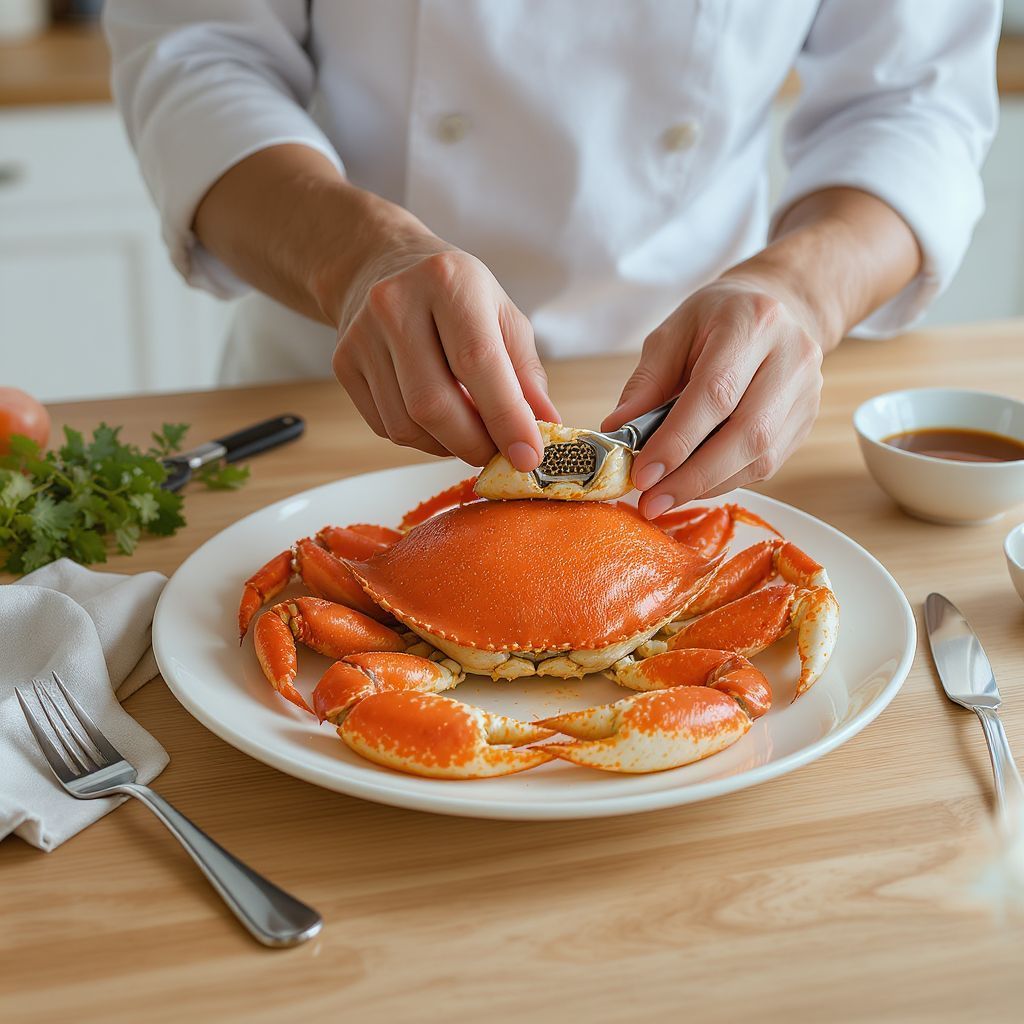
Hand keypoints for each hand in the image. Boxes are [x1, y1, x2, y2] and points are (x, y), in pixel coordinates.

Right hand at [328, 219, 558, 468]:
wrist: (380, 265)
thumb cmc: (452, 293)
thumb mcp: (501, 314)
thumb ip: (526, 372)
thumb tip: (547, 427)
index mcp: (448, 281)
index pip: (478, 362)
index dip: (505, 417)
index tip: (528, 455)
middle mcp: (396, 304)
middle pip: (434, 404)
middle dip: (474, 444)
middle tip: (498, 455)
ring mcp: (362, 335)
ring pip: (407, 425)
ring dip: (447, 446)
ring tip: (470, 433)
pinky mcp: (343, 363)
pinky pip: (386, 427)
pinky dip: (420, 439)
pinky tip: (436, 420)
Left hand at [604, 274, 824, 518]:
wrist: (777, 306)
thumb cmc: (715, 320)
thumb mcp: (671, 335)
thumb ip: (646, 383)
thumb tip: (617, 431)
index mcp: (753, 323)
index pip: (716, 393)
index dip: (678, 441)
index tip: (643, 474)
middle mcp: (792, 357)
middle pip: (747, 433)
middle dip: (694, 477)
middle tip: (652, 501)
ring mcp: (807, 391)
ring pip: (761, 457)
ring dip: (708, 485)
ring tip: (665, 497)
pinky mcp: (807, 419)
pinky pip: (768, 464)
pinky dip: (725, 480)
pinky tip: (694, 484)